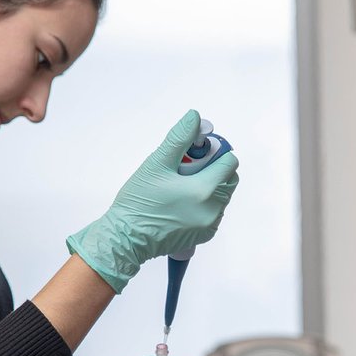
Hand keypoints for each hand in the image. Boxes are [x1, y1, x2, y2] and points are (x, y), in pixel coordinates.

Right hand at [67, 109, 239, 291]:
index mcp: (204, 190)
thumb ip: (179, 138)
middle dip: (213, 168)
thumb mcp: (156, 163)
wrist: (126, 238)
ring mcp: (209, 225)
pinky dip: (203, 203)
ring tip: (179, 186)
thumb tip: (194, 117)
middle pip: (228, 178)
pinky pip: (213, 211)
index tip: (194, 153)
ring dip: (208, 185)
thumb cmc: (138, 202)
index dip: (213, 152)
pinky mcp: (203, 235)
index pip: (229, 162)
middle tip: (185, 168)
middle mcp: (212, 210)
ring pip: (221, 195)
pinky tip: (180, 202)